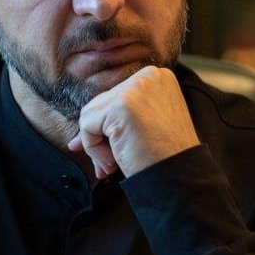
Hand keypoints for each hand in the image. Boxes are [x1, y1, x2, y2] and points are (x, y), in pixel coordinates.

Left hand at [67, 66, 199, 178]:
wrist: (179, 178)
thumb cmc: (164, 157)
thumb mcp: (143, 128)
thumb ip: (112, 122)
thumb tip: (74, 141)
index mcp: (157, 78)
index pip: (114, 97)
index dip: (109, 127)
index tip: (119, 148)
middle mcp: (148, 76)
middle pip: (101, 104)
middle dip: (101, 137)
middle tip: (112, 163)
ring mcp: (134, 89)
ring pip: (90, 114)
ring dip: (97, 145)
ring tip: (114, 164)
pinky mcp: (120, 106)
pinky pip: (86, 126)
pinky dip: (93, 148)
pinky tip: (113, 162)